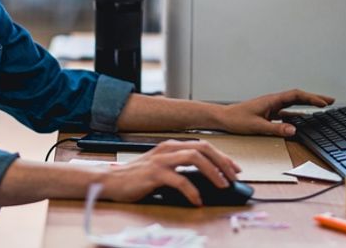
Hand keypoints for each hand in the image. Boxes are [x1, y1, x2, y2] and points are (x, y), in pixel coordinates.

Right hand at [97, 139, 240, 206]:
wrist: (111, 181)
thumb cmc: (137, 177)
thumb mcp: (162, 168)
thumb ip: (180, 168)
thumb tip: (206, 178)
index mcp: (171, 146)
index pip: (203, 145)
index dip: (221, 156)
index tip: (234, 169)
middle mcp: (168, 149)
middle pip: (203, 148)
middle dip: (222, 162)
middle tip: (233, 177)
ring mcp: (161, 160)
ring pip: (194, 158)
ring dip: (212, 172)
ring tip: (222, 186)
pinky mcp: (154, 174)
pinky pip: (179, 180)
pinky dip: (192, 191)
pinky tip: (197, 200)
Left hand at [214, 89, 334, 136]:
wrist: (223, 118)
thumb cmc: (236, 119)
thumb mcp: (257, 126)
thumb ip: (275, 128)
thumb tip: (294, 129)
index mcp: (272, 100)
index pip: (296, 96)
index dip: (311, 98)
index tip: (323, 103)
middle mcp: (274, 101)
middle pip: (298, 97)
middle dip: (315, 98)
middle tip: (330, 101)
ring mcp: (272, 107)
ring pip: (294, 104)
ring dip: (308, 105)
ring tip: (322, 107)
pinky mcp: (269, 114)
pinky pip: (287, 112)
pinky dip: (298, 114)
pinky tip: (304, 119)